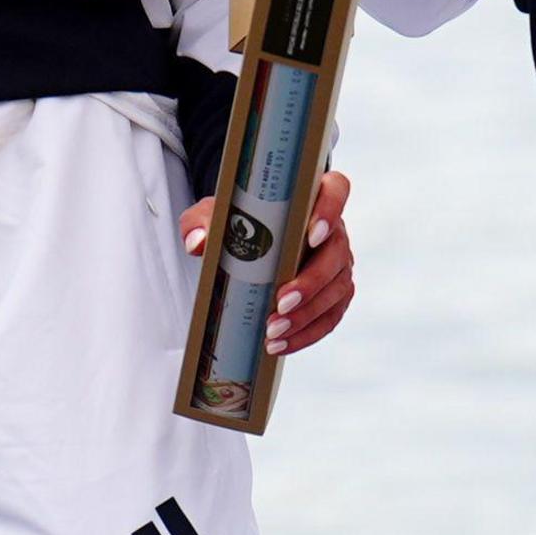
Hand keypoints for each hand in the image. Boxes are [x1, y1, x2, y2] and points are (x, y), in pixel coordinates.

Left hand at [180, 169, 356, 356]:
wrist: (249, 242)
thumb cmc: (239, 220)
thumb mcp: (216, 213)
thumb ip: (202, 220)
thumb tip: (198, 243)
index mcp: (312, 198)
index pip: (336, 190)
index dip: (331, 210)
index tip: (312, 234)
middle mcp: (332, 230)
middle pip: (337, 252)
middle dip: (311, 282)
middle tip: (281, 302)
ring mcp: (337, 263)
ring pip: (336, 290)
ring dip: (307, 315)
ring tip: (273, 331)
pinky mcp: (334, 293)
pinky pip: (329, 316)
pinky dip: (307, 334)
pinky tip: (282, 344)